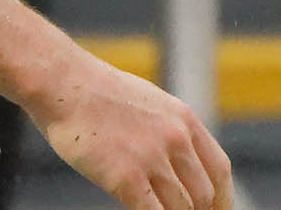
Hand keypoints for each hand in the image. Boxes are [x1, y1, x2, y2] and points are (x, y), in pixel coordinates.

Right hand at [34, 55, 233, 208]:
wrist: (59, 82)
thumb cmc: (92, 90)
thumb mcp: (147, 100)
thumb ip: (168, 129)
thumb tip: (177, 159)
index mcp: (184, 120)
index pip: (219, 171)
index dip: (221, 199)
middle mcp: (176, 139)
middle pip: (202, 195)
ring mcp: (152, 159)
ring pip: (181, 208)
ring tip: (153, 207)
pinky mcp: (126, 178)